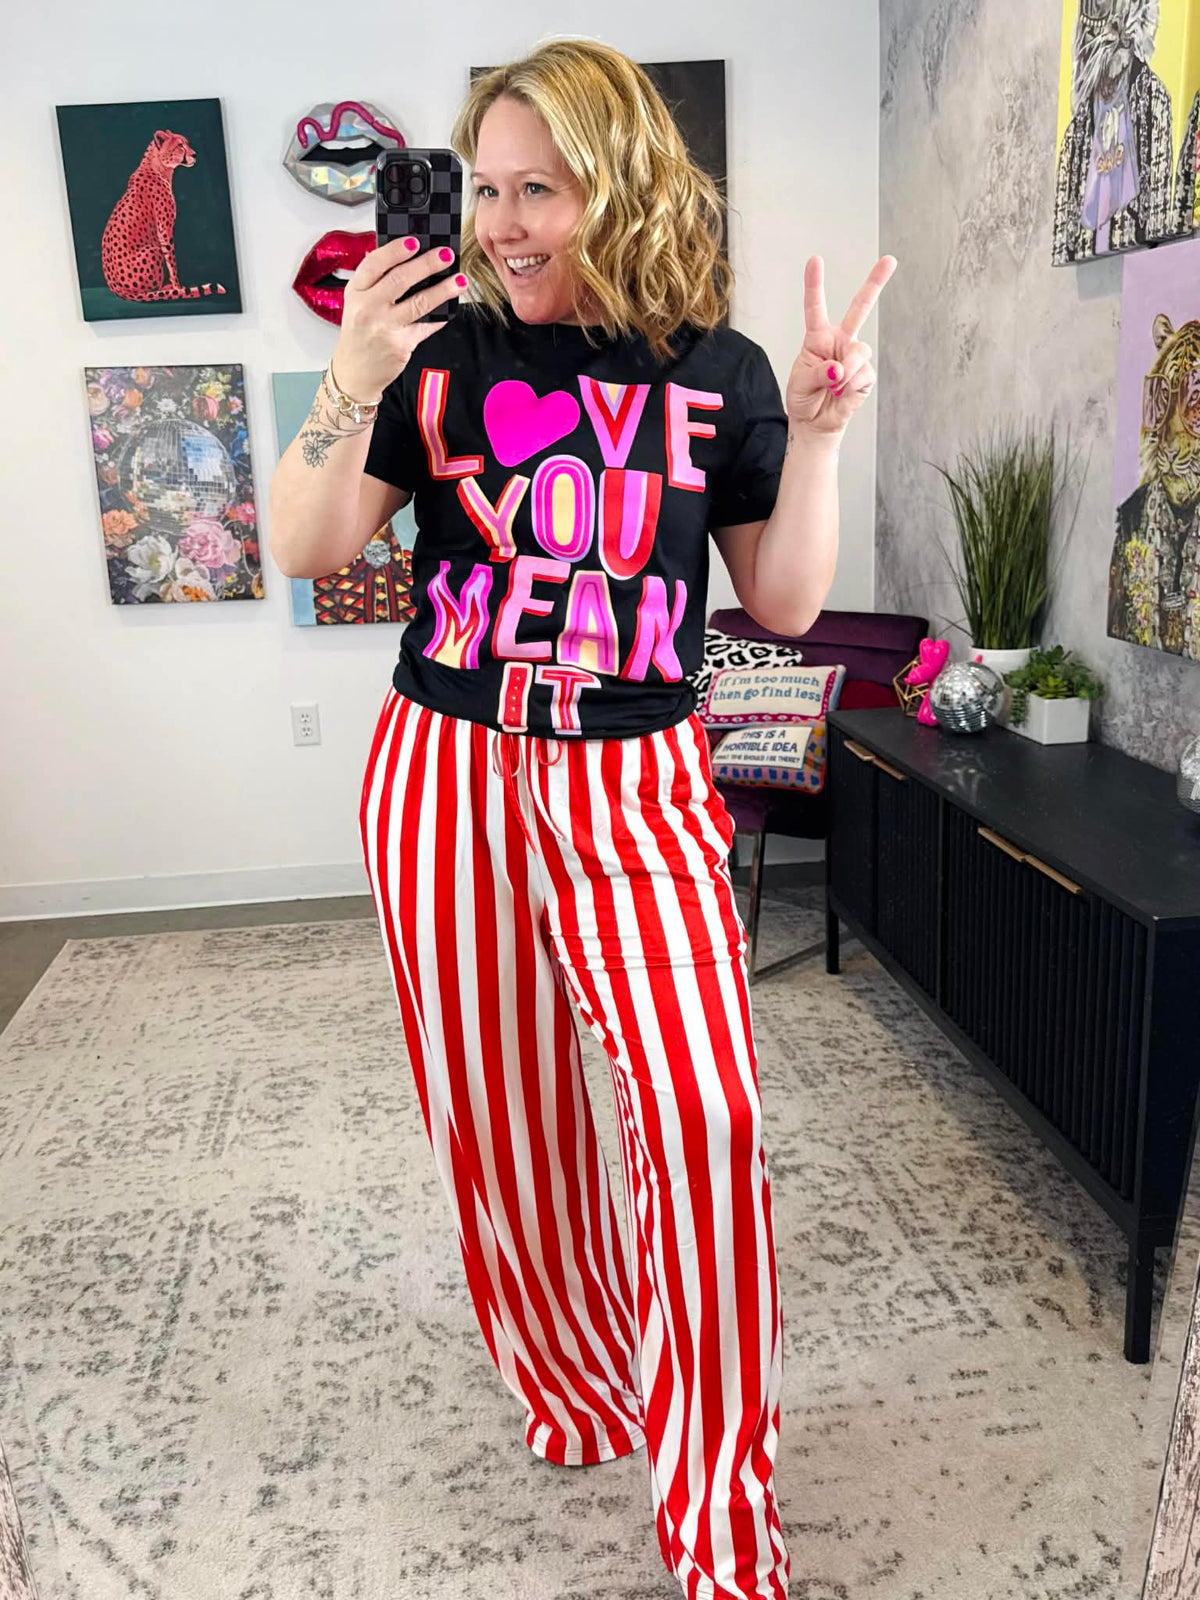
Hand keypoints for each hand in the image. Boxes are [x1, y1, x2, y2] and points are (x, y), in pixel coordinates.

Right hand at [333, 236, 468, 399]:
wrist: (355, 372)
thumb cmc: (359, 334)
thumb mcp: (356, 303)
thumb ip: (375, 282)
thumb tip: (404, 258)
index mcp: (356, 292)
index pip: (375, 264)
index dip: (396, 250)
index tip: (415, 241)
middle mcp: (368, 308)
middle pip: (400, 279)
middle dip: (428, 264)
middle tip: (446, 254)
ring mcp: (384, 327)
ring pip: (419, 302)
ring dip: (443, 289)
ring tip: (460, 280)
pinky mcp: (401, 345)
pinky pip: (426, 326)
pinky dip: (440, 316)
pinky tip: (451, 307)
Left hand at [785, 255, 896, 437]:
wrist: (815, 423)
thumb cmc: (804, 398)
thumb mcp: (800, 384)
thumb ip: (817, 373)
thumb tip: (839, 368)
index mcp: (818, 337)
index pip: (816, 307)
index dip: (815, 284)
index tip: (815, 260)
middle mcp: (839, 341)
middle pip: (860, 307)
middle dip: (875, 283)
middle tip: (890, 260)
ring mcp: (855, 356)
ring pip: (860, 351)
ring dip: (846, 370)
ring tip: (834, 385)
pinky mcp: (866, 375)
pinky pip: (862, 375)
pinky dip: (850, 387)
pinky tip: (841, 394)